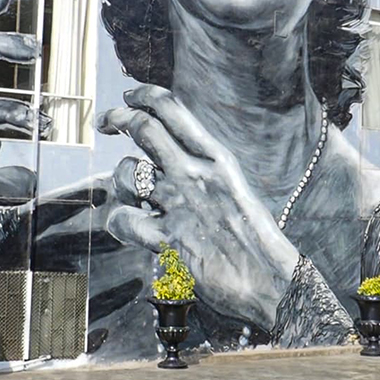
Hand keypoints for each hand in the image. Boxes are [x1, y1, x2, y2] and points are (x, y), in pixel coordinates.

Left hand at [98, 85, 298, 327]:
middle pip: (144, 128)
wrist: (274, 284)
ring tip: (132, 194)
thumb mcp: (235, 190)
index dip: (144, 96)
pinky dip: (119, 221)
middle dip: (118, 117)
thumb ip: (205, 172)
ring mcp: (180, 205)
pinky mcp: (168, 239)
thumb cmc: (256, 242)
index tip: (130, 97)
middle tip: (105, 121)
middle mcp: (196, 174)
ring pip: (127, 172)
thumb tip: (175, 157)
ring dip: (120, 180)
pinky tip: (129, 226)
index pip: (173, 109)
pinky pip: (124, 219)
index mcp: (218, 159)